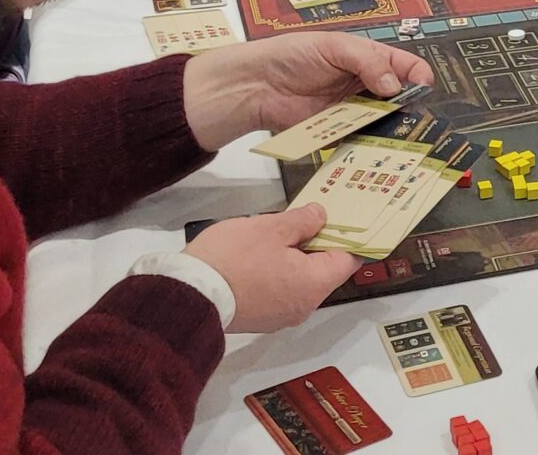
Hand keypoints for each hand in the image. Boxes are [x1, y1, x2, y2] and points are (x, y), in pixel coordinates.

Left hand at [182, 33, 435, 150]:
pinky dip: (372, 144)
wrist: (258, 85)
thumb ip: (367, 61)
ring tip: (401, 137)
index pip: (407, 66)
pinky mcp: (341, 132)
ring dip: (394, 129)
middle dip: (410, 107)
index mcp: (370, 59)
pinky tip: (378, 148)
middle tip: (413, 117)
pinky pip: (363, 140)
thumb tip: (394, 85)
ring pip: (386, 122)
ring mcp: (355, 111)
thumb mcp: (334, 46)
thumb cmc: (293, 55)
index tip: (420, 87)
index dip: (418, 76)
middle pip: (401, 98)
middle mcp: (367, 85)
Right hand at [183, 205, 360, 332]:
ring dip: (293, 259)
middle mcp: (302, 306)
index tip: (342, 221)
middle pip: (323, 272)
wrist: (190, 295)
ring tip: (276, 235)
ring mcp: (280, 316)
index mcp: (313, 284)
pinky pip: (278, 292)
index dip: (347, 237)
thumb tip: (319, 217)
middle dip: (315, 245)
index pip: (347, 261)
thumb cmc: (232, 260)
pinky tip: (258, 257)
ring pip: (299, 282)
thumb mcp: (271, 228)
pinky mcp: (259, 318)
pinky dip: (276, 275)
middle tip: (305, 220)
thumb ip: (302, 221)